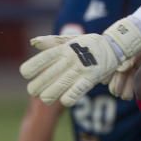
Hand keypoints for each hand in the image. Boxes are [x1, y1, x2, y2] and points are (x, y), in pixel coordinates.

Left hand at [21, 17, 140, 106]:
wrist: (114, 45)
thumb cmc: (88, 44)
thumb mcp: (70, 40)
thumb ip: (51, 42)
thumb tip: (33, 43)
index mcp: (63, 49)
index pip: (41, 60)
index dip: (30, 69)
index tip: (26, 75)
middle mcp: (69, 59)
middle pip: (47, 76)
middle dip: (37, 86)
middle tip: (33, 91)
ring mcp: (80, 68)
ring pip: (59, 85)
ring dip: (49, 94)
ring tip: (44, 99)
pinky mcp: (91, 78)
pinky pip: (77, 91)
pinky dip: (69, 97)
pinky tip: (63, 100)